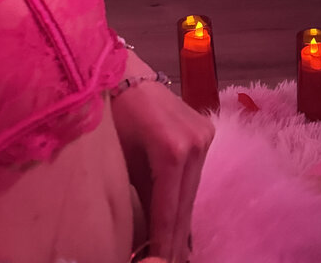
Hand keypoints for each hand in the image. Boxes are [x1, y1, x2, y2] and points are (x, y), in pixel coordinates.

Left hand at [111, 80, 213, 262]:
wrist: (125, 76)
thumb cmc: (114, 116)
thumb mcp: (120, 162)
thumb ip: (137, 200)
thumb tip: (141, 241)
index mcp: (172, 149)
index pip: (168, 209)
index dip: (162, 243)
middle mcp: (196, 143)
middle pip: (185, 204)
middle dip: (175, 240)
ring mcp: (205, 136)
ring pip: (191, 192)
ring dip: (181, 222)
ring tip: (173, 254)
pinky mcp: (206, 132)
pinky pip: (194, 176)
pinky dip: (184, 199)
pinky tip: (179, 224)